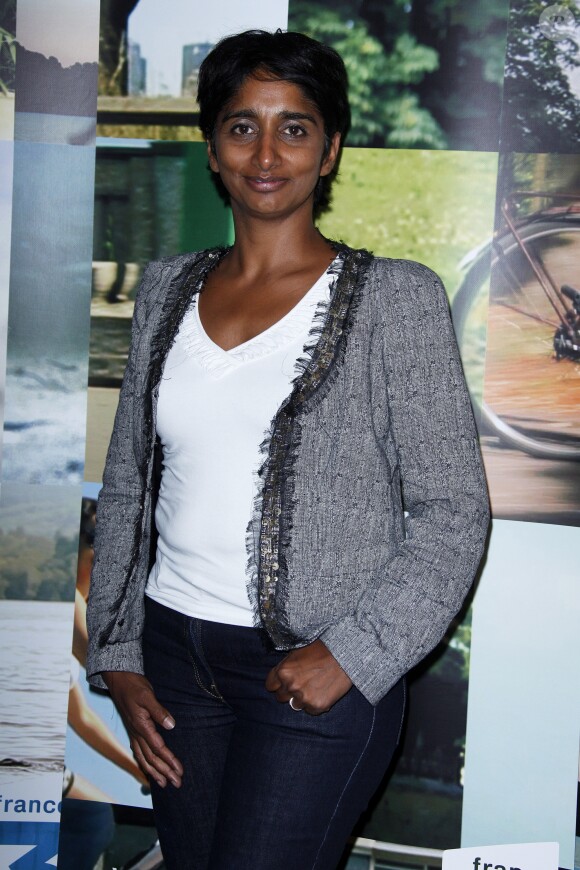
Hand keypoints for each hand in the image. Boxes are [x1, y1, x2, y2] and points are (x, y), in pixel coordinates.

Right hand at [102, 671, 182, 788]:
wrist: (119, 680)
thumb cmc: (134, 687)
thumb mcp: (147, 695)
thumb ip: (159, 711)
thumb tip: (171, 725)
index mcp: (141, 726)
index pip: (158, 748)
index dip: (169, 760)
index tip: (179, 770)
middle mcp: (136, 733)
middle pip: (151, 758)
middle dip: (164, 772)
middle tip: (177, 783)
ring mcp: (133, 733)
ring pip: (143, 758)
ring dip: (154, 772)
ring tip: (164, 784)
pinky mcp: (133, 731)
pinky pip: (138, 753)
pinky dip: (144, 764)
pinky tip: (149, 770)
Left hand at [265, 640, 351, 714]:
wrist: (344, 654)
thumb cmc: (321, 649)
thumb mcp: (297, 652)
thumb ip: (286, 667)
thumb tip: (279, 678)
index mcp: (283, 671)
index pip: (270, 686)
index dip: (278, 684)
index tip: (284, 683)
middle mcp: (291, 685)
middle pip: (281, 697)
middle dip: (289, 692)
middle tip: (302, 684)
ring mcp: (303, 697)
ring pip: (295, 705)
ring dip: (302, 699)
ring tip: (315, 686)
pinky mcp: (317, 706)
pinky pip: (310, 710)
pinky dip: (315, 703)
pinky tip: (323, 691)